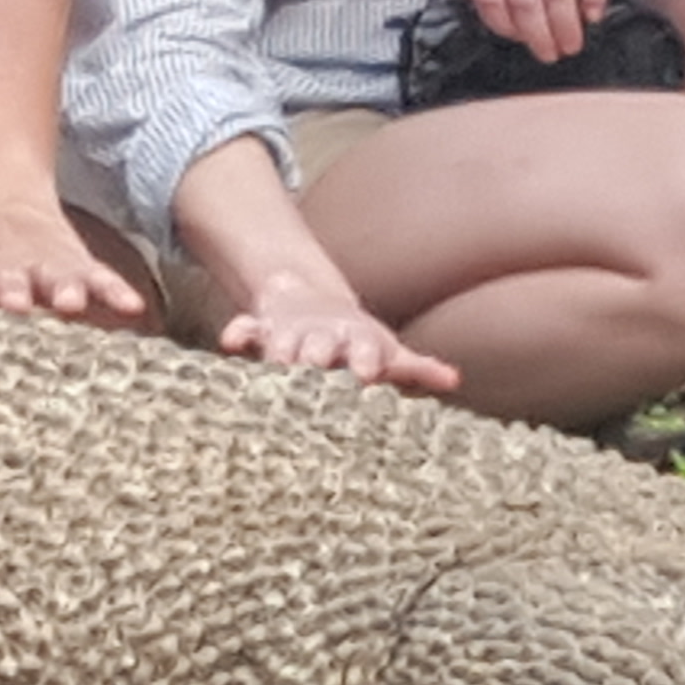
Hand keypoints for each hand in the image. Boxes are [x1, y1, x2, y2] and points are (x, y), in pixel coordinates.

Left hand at [0, 193, 148, 323]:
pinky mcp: (73, 266)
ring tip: (73, 302)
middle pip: (6, 276)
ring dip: (63, 287)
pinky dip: (113, 290)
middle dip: (10, 287)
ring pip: (54, 275)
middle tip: (14, 301)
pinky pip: (99, 279)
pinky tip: (132, 308)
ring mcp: (40, 265)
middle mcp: (2, 266)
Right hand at [216, 268, 462, 394]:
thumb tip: (453, 379)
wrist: (314, 305)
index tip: (367, 374)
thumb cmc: (359, 344)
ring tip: (275, 365)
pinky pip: (246, 330)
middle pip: (320, 347)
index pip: (365, 350)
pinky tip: (230, 343)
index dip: (365, 360)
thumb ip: (416, 367)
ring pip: (283, 341)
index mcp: (359, 342)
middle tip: (315, 370)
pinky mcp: (263, 331)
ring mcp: (292, 333)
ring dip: (279, 351)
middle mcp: (325, 337)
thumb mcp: (389, 354)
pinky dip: (238, 334)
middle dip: (318, 356)